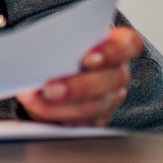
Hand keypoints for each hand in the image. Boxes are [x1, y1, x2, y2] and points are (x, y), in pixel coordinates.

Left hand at [16, 26, 142, 126]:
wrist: (56, 69)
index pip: (129, 45)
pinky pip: (81, 122)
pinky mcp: (96, 118)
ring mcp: (110, 98)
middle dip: (78, 87)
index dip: (112, 52)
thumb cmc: (63, 48)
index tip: (87, 58)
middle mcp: (118, 73)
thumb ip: (62, 41)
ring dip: (60, 106)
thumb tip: (38, 49)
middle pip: (111, 80)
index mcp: (117, 45)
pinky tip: (37, 109)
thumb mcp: (64, 39)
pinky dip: (55, 116)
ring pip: (94, 106)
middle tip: (49, 89)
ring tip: (33, 100)